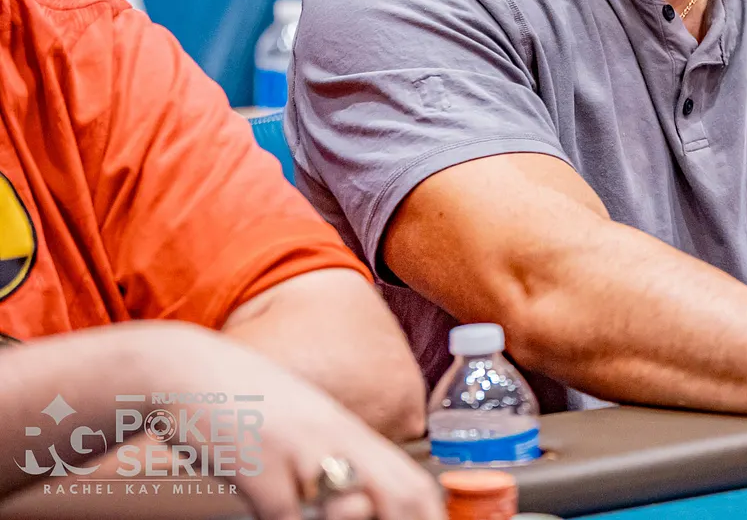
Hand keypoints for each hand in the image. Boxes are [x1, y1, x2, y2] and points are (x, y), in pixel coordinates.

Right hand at [182, 331, 443, 519]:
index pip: (414, 484)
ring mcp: (301, 451)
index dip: (430, 517)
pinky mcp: (258, 466)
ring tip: (339, 518)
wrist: (186, 371)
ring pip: (352, 510)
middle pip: (402, 496)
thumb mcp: (302, 427)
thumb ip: (334, 460)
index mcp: (351, 434)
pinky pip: (287, 517)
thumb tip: (363, 504)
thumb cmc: (245, 406)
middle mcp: (336, 440)